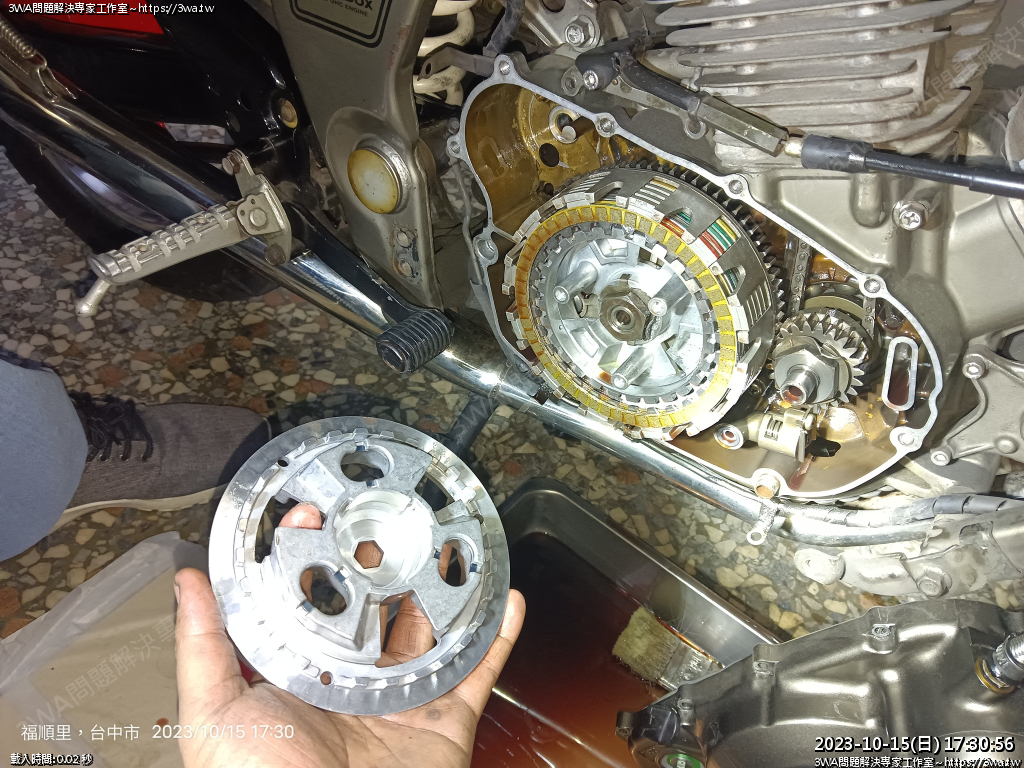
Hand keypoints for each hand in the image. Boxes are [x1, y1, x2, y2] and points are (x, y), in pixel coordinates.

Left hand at [174, 503, 524, 767]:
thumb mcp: (216, 715)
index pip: (311, 601)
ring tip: (447, 540)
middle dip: (383, 563)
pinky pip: (478, 671)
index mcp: (301, 674)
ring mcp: (403, 698)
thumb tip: (187, 582)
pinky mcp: (445, 720)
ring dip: (443, 587)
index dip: (312, 556)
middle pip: (377, 608)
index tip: (313, 514)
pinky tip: (506, 597)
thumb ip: (204, 647)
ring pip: (431, 631)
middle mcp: (354, 681)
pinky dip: (498, 635)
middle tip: (384, 519)